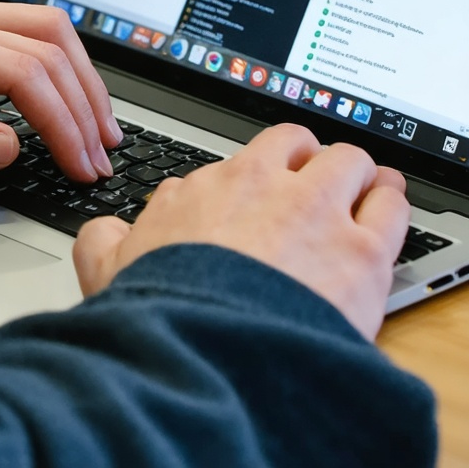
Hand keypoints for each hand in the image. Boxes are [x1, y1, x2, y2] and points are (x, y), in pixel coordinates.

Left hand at [0, 0, 123, 181]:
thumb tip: (11, 145)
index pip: (17, 67)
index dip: (61, 119)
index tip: (82, 163)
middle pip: (38, 32)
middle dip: (81, 92)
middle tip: (103, 147)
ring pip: (27, 25)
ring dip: (67, 75)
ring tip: (92, 127)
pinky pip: (1, 32)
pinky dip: (36, 67)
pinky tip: (49, 101)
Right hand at [72, 124, 409, 339]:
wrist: (208, 347)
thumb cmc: (163, 311)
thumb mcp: (106, 268)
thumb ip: (101, 238)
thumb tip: (104, 229)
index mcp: (205, 188)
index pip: (236, 165)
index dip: (246, 184)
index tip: (252, 199)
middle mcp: (262, 187)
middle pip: (294, 145)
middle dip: (304, 160)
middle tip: (309, 185)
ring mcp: (315, 212)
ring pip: (348, 162)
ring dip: (353, 174)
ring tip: (359, 190)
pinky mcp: (361, 249)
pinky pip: (390, 205)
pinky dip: (390, 203)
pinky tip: (386, 210)